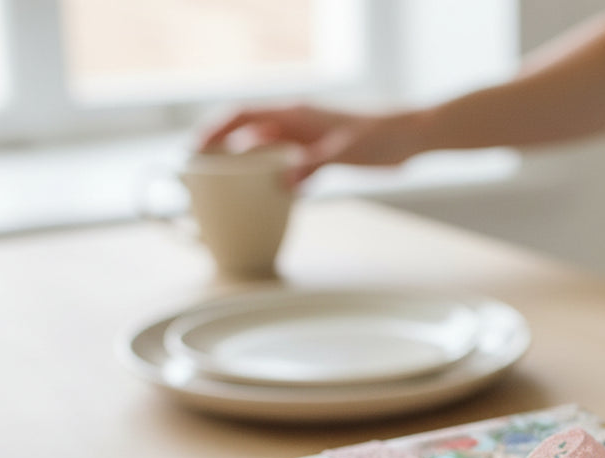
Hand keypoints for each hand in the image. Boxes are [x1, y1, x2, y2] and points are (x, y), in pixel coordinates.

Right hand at [197, 104, 417, 184]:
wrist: (409, 137)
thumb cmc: (379, 137)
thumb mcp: (342, 152)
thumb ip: (311, 166)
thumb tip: (283, 184)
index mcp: (295, 115)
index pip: (243, 116)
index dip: (216, 130)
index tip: (196, 148)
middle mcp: (296, 123)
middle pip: (248, 132)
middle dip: (223, 149)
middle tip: (201, 173)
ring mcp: (307, 138)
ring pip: (266, 149)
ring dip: (247, 165)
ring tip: (227, 187)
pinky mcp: (321, 154)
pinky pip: (288, 164)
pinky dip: (275, 177)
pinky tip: (271, 196)